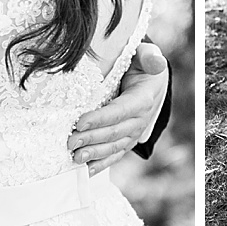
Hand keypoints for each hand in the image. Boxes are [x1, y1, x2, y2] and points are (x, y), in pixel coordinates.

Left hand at [69, 41, 168, 175]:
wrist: (150, 83)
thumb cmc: (142, 66)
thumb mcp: (147, 55)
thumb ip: (150, 56)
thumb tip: (156, 62)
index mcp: (143, 100)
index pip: (120, 111)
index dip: (100, 119)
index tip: (80, 122)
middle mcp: (139, 121)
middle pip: (114, 133)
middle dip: (91, 139)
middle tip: (70, 141)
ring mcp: (133, 134)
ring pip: (113, 147)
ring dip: (93, 154)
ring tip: (75, 157)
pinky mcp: (126, 141)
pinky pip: (114, 155)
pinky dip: (100, 164)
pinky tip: (85, 170)